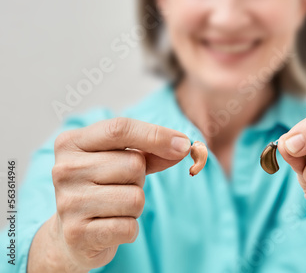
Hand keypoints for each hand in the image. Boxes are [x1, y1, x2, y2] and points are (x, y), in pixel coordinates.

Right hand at [49, 118, 190, 270]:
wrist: (73, 235)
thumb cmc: (104, 187)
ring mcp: (67, 202)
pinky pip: (129, 227)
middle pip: (133, 165)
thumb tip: (183, 146)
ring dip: (136, 205)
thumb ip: (152, 150)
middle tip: (120, 186)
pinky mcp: (77, 234)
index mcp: (71, 143)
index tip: (184, 145)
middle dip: (140, 178)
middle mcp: (63, 169)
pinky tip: (111, 226)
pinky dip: (130, 228)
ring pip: (135, 198)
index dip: (157, 135)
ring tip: (115, 207)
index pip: (120, 129)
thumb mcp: (123, 160)